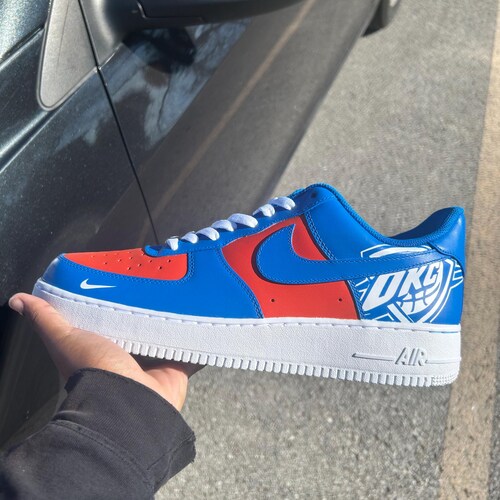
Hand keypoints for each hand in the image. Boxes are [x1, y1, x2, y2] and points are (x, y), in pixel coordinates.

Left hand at [9, 293, 200, 410]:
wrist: (127, 405)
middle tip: (165, 280)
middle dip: (153, 305)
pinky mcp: (178, 367)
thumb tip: (18, 299)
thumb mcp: (65, 338)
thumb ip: (47, 319)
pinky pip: (192, 349)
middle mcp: (130, 353)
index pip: (114, 315)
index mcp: (105, 344)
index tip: (131, 276)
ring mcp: (156, 361)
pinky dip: (200, 338)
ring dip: (178, 319)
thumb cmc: (94, 371)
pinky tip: (207, 318)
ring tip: (189, 293)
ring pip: (170, 334)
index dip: (121, 297)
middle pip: (144, 323)